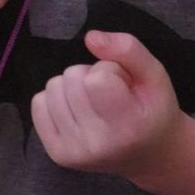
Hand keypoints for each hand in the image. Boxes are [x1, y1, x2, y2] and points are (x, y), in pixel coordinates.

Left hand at [32, 31, 187, 186]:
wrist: (150, 157)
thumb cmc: (153, 110)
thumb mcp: (155, 75)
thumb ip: (128, 49)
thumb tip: (90, 38)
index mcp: (127, 127)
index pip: (97, 77)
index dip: (111, 70)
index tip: (125, 87)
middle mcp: (97, 145)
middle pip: (72, 78)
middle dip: (91, 76)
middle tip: (112, 96)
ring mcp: (73, 152)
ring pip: (53, 87)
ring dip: (73, 88)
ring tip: (97, 104)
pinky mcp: (56, 154)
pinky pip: (38, 103)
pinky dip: (56, 100)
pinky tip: (79, 113)